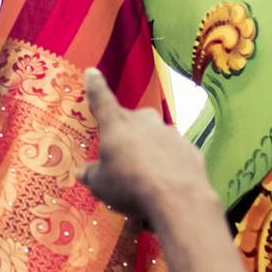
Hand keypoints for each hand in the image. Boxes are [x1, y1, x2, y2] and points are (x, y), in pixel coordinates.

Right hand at [74, 67, 218, 229]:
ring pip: (154, 138)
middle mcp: (144, 122)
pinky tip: (166, 186)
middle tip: (122, 162)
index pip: (101, 99)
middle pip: (131, 122)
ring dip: (149, 152)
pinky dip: (168, 165)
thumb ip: (91, 175)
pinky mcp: (190, 149)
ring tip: (145, 181)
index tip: (92, 72)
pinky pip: (174, 154)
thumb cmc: (130, 186)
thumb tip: (81, 172)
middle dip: (127, 137)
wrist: (178, 200)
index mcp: (117, 125)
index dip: (94, 86)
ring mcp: (170, 133)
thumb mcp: (101, 185)